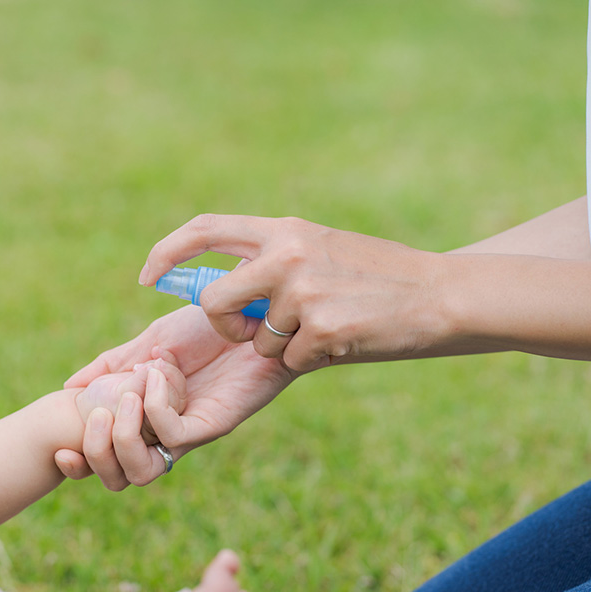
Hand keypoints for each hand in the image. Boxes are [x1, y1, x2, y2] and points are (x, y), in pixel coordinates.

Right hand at [58, 305, 295, 488]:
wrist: (256, 316)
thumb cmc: (209, 329)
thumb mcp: (151, 342)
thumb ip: (114, 365)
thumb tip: (69, 388)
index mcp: (146, 420)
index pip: (105, 462)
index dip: (79, 465)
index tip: (58, 447)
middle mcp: (166, 435)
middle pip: (121, 478)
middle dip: (96, 452)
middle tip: (94, 412)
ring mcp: (190, 434)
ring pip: (144, 470)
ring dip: (122, 434)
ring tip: (125, 393)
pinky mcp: (213, 424)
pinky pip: (172, 435)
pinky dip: (154, 407)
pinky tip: (158, 374)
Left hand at [138, 214, 447, 371]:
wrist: (443, 294)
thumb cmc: (377, 278)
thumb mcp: (319, 250)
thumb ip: (269, 263)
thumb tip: (212, 292)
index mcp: (283, 231)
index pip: (204, 229)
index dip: (166, 253)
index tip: (148, 277)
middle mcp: (286, 254)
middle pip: (213, 301)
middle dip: (225, 329)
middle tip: (256, 335)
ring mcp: (303, 291)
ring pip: (257, 342)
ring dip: (284, 348)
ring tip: (330, 327)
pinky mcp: (321, 329)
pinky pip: (289, 361)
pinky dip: (312, 361)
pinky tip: (346, 340)